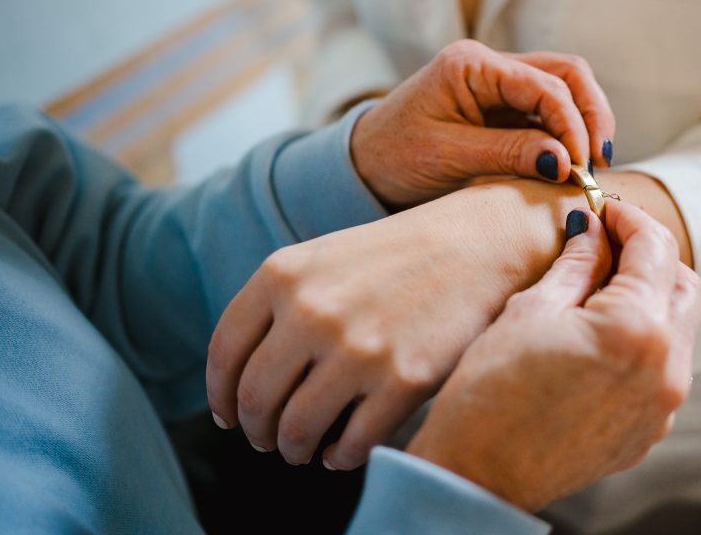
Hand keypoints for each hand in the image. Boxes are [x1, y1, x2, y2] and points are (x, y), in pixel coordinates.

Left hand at [205, 178, 588, 468]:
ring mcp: (359, 348)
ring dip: (294, 449)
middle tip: (267, 440)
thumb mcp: (324, 258)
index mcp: (283, 275)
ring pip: (297, 430)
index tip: (228, 417)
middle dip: (257, 430)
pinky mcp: (405, 379)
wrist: (479, 242)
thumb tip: (242, 385)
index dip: (221, 396)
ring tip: (303, 449)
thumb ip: (277, 306)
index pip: (226, 354)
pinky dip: (340, 457)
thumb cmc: (397, 255)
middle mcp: (313, 311)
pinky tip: (343, 451)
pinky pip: (353, 443)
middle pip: (256, 399)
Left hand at [351, 39, 614, 207]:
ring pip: (565, 87)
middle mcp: (490, 64)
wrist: (363, 163)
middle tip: (597, 164)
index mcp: (470, 64)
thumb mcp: (449, 157)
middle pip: (567, 73)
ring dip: (584, 123)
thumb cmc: (395, 157)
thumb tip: (566, 162)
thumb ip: (509, 154)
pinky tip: (571, 162)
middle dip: (590, 116)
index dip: (572, 125)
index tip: (581, 168)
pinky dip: (567, 133)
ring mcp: (499, 82)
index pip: (545, 84)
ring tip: (589, 166)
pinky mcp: (503, 104)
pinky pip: (549, 109)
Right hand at [407, 202, 700, 511]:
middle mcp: (666, 369)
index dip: (630, 219)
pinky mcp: (650, 430)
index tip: (604, 211)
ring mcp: (662, 406)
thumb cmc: (489, 392)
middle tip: (606, 246)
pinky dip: (642, 341)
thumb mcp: (530, 311)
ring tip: (596, 292)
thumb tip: (592, 230)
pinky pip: (662, 369)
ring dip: (649, 299)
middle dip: (650, 257)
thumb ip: (576, 265)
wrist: (478, 476)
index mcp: (637, 329)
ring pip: (679, 328)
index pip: (657, 248)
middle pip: (684, 285)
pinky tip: (597, 338)